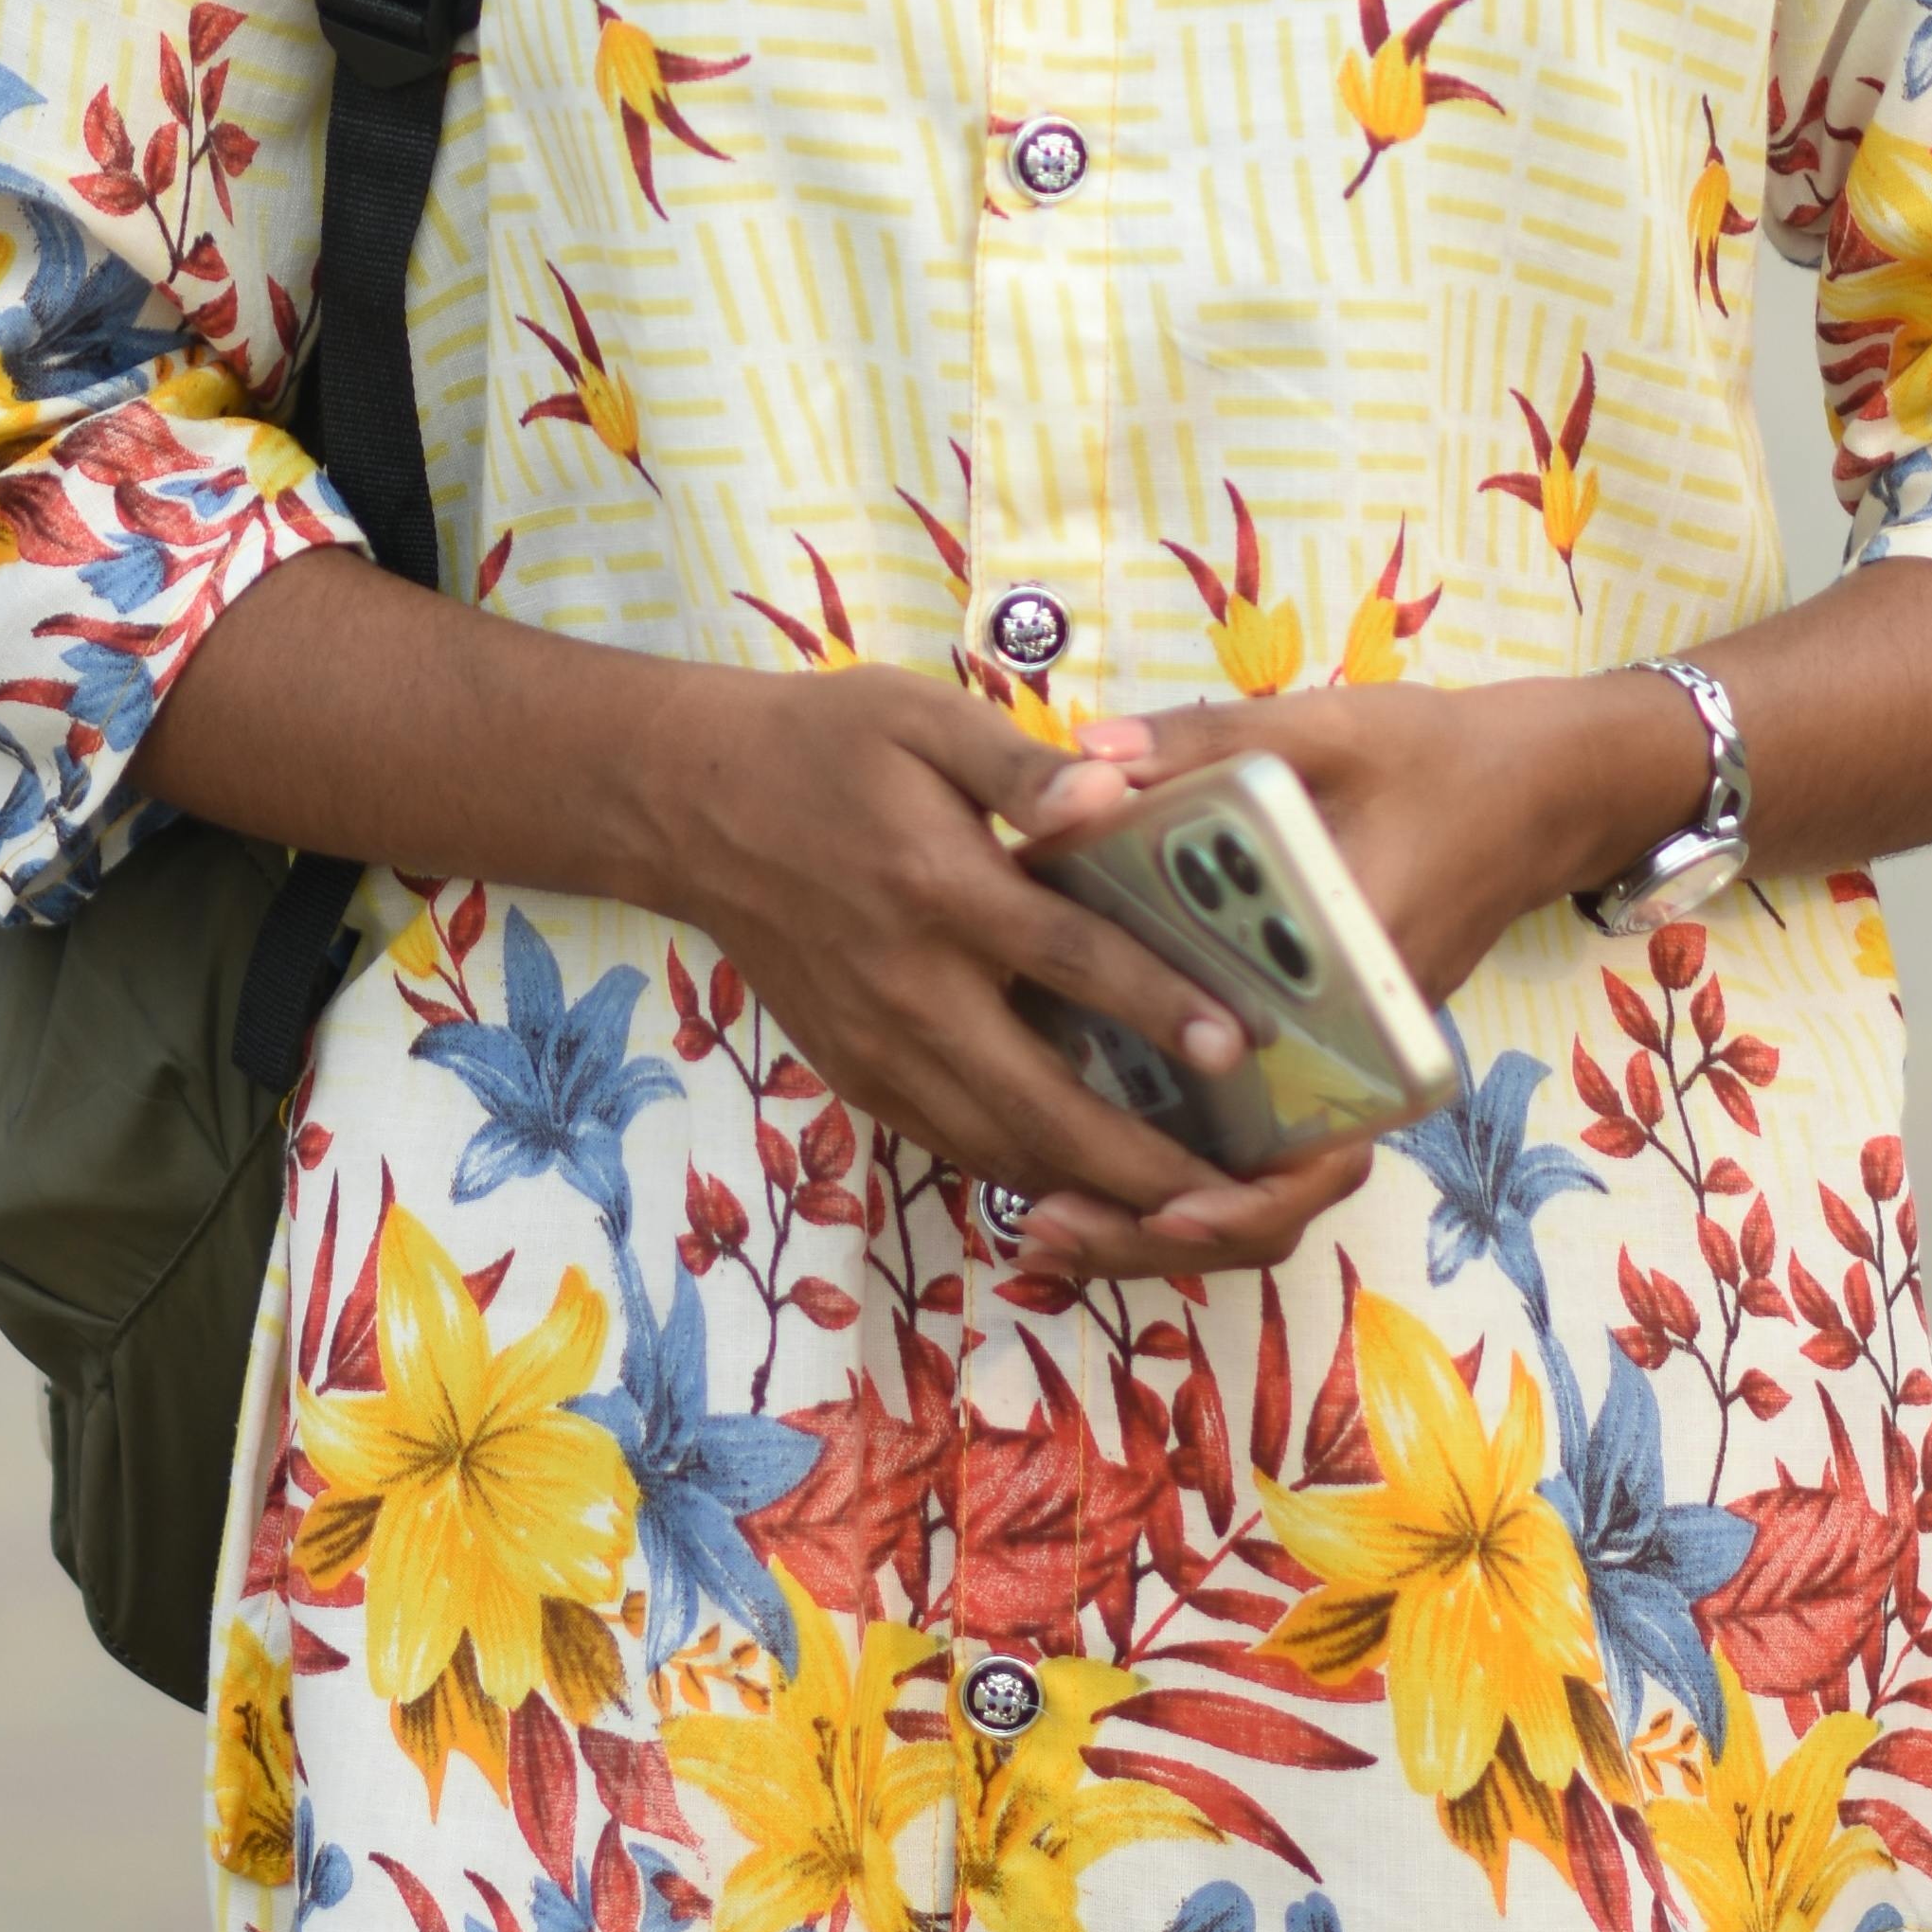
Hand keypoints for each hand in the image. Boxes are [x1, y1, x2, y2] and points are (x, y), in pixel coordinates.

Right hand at [646, 665, 1324, 1254]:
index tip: (1239, 1042)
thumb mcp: (921, 716)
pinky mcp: (855, 1075)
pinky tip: (1090, 1189)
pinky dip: (1026, 1178)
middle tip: (1239, 1190)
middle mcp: (908, 986)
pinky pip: (953, 1146)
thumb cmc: (823, 744)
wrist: (692, 803)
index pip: (1067, 957)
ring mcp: (876, 1045)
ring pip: (998, 1147)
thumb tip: (1112, 793)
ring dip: (1094, 1191)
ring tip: (1189, 1215)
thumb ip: (1021, 763)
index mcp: (936, 885)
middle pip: (1041, 1098)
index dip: (1157, 1003)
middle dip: (1144, 1158)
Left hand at [1005, 675, 1684, 1293]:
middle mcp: (1365, 1048)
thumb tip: (1084, 751)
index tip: (1157, 1212)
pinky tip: (1086, 1154)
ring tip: (1044, 1224)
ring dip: (1164, 1213)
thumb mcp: (1326, 730)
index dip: (1236, 1193)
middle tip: (1050, 1229)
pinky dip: (1186, 1161)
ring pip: (1266, 1178)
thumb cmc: (1437, 759)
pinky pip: (1263, 1129)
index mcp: (1366, 986)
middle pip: (1281, 1190)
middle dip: (1168, 1229)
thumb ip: (1205, 742)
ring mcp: (1351, 1055)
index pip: (1316, 1131)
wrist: (1541, 788)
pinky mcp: (1333, 1042)